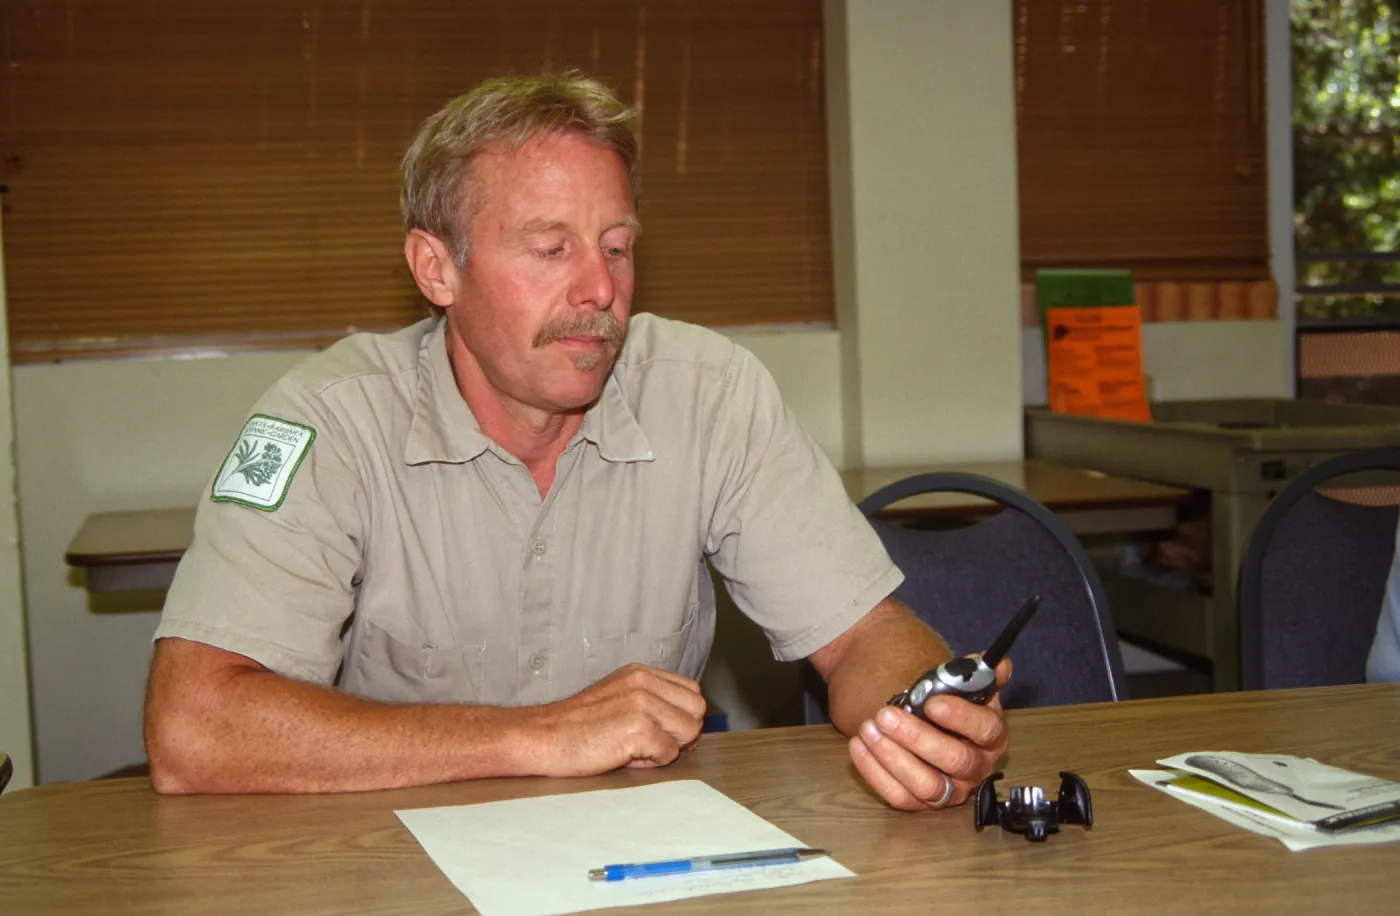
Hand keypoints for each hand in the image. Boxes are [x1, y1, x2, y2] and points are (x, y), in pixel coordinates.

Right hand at [518, 663, 705, 776]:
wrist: (540, 737)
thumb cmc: (574, 726)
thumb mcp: (615, 698)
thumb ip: (649, 702)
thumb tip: (687, 727)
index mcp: (640, 672)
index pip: (691, 691)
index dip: (682, 717)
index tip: (663, 732)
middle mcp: (644, 682)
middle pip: (696, 710)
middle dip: (680, 733)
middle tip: (650, 744)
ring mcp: (642, 703)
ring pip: (688, 732)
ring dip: (666, 749)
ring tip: (634, 749)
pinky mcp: (639, 728)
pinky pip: (669, 754)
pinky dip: (651, 764)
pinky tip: (624, 757)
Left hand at [847, 658, 1010, 811]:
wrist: (924, 722)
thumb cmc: (944, 702)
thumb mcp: (961, 684)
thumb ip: (976, 674)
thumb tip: (1000, 663)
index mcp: (992, 736)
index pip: (985, 730)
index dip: (961, 717)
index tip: (931, 702)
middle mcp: (976, 768)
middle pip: (954, 759)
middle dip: (917, 737)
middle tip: (886, 715)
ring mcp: (951, 790)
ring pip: (926, 784)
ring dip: (892, 756)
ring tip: (868, 728)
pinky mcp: (922, 803)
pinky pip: (899, 796)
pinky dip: (875, 772)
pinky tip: (859, 745)